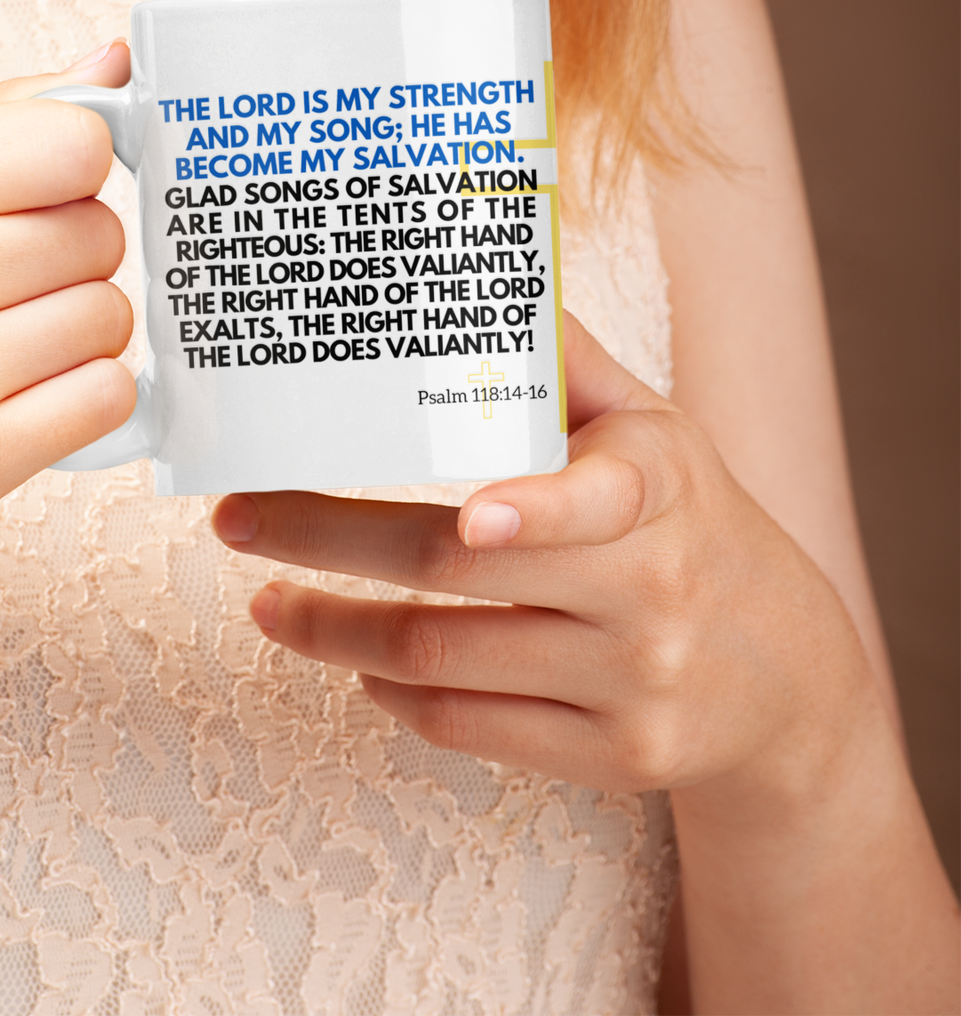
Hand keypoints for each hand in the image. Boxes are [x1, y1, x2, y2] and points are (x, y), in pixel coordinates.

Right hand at [0, 44, 134, 727]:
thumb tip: (111, 59)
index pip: (66, 138)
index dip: (77, 170)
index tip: (51, 198)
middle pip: (97, 228)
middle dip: (76, 262)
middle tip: (10, 297)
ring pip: (110, 315)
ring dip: (84, 338)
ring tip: (9, 357)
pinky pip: (105, 397)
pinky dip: (86, 402)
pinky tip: (26, 407)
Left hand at [212, 313, 878, 801]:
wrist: (785, 671)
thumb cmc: (686, 514)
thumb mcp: (652, 424)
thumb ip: (564, 357)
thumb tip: (474, 264)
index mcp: (658, 487)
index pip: (595, 499)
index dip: (535, 508)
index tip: (473, 513)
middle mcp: (651, 590)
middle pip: (458, 572)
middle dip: (326, 543)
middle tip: (237, 520)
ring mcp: (634, 684)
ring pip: (444, 663)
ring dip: (333, 631)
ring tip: (268, 603)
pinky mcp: (616, 758)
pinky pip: (472, 731)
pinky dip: (393, 697)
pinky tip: (355, 663)